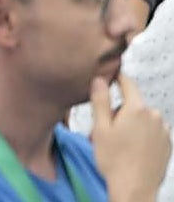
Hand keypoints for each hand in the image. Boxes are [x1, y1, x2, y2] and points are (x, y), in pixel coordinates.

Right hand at [90, 74, 170, 201]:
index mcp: (136, 109)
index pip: (127, 83)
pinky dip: (142, 136)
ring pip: (142, 119)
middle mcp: (154, 116)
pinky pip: (151, 132)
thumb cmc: (114, 160)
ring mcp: (163, 131)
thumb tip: (99, 80)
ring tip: (119, 143)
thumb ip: (100, 100)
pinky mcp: (167, 144)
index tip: (109, 77)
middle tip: (106, 129)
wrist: (135, 189)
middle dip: (119, 112)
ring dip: (131, 125)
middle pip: (133, 104)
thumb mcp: (100, 128)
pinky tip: (132, 150)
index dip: (116, 78)